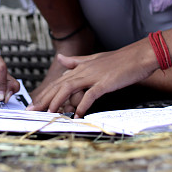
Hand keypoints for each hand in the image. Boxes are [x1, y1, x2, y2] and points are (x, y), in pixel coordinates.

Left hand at [27, 41, 155, 117]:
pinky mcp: (105, 82)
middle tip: (31, 112)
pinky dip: (83, 105)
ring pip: (69, 89)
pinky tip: (77, 115)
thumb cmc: (120, 60)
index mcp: (81, 67)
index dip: (45, 93)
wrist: (139, 56)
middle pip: (59, 85)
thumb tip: (61, 59)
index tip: (34, 105)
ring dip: (58, 102)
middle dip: (44, 99)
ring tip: (49, 114)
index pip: (58, 82)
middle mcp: (84, 70)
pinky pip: (90, 95)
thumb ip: (76, 61)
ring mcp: (94, 75)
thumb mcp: (95, 59)